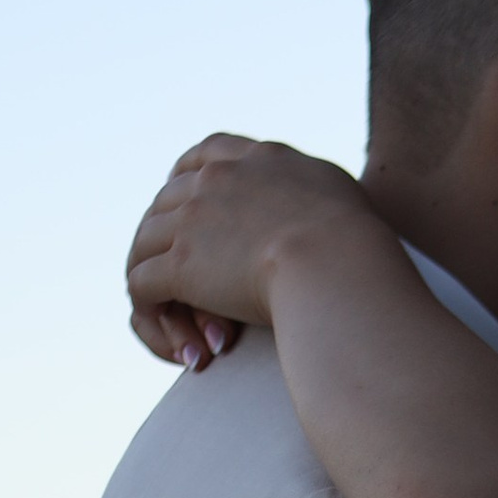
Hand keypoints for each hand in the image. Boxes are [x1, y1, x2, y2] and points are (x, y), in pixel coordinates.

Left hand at [126, 134, 377, 370]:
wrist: (338, 264)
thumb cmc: (357, 246)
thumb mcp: (340, 197)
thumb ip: (317, 193)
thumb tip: (324, 207)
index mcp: (257, 160)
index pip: (204, 156)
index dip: (186, 180)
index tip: (187, 207)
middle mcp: (217, 179)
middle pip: (166, 201)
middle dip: (167, 240)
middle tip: (180, 282)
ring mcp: (193, 219)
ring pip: (144, 244)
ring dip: (155, 282)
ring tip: (174, 319)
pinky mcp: (180, 265)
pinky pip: (140, 285)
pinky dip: (150, 313)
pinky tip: (174, 341)